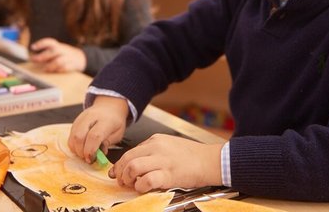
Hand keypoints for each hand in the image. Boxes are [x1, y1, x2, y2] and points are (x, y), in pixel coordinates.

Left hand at [29, 37, 85, 72]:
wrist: (80, 58)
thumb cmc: (63, 55)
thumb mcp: (56, 51)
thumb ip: (46, 54)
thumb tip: (32, 59)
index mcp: (58, 46)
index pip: (49, 42)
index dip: (41, 44)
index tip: (32, 47)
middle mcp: (63, 50)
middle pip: (53, 51)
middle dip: (42, 56)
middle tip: (33, 60)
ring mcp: (68, 57)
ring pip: (59, 61)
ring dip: (50, 65)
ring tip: (44, 69)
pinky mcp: (72, 65)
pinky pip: (66, 68)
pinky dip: (59, 70)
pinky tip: (55, 72)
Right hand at [68, 96, 128, 162]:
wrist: (108, 106)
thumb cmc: (115, 122)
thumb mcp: (118, 133)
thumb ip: (108, 143)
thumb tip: (99, 154)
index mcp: (105, 120)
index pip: (94, 136)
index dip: (91, 150)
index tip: (92, 159)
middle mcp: (91, 117)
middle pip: (79, 136)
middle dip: (81, 152)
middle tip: (88, 159)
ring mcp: (81, 118)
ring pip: (73, 137)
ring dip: (77, 150)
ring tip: (85, 154)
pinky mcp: (75, 121)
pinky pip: (70, 136)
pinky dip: (74, 145)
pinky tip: (82, 148)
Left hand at [109, 134, 224, 192]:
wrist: (210, 160)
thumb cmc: (192, 156)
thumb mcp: (169, 145)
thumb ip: (152, 151)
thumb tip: (136, 163)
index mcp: (155, 140)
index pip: (130, 151)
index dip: (120, 165)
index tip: (117, 172)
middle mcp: (156, 147)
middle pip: (127, 158)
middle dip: (120, 172)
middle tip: (122, 181)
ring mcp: (162, 160)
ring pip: (133, 167)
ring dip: (128, 179)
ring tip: (132, 184)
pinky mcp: (169, 174)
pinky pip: (147, 180)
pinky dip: (141, 186)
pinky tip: (143, 188)